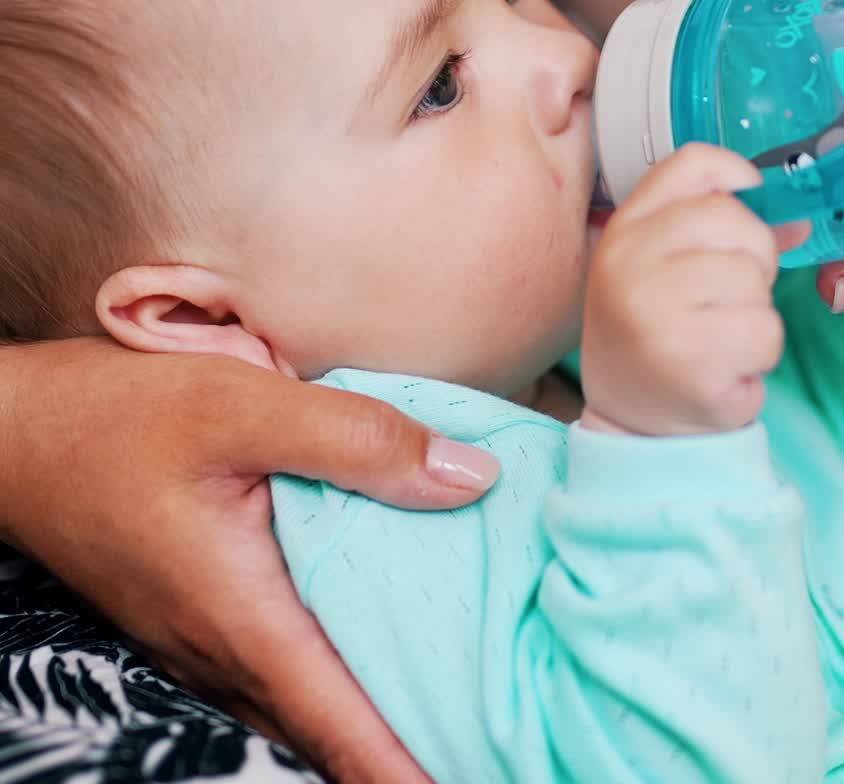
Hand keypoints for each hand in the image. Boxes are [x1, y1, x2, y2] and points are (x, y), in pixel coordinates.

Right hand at [0, 338, 500, 783]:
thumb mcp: (244, 405)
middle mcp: (221, 649)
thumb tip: (470, 478)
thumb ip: (357, 440)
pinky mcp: (199, 611)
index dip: (407, 764)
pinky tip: (378, 631)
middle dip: (405, 742)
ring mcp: (204, 638)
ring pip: (303, 698)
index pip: (342, 724)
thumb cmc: (121, 418)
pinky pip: (279, 662)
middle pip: (330, 724)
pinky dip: (335, 666)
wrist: (22, 432)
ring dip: (371, 710)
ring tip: (452, 697)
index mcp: (241, 616)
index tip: (474, 776)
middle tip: (489, 732)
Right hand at [580, 143, 806, 435]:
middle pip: (739, 223)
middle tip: (726, 299)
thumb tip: (799, 220)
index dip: (737, 177)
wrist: (633, 425)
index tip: (752, 207)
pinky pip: (765, 335)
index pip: (692, 164)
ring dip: (757, 316)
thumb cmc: (658, 334)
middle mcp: (631, 264)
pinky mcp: (692, 365)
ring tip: (719, 339)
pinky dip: (758, 357)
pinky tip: (724, 370)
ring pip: (758, 284)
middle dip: (755, 262)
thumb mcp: (665, 266)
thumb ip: (723, 228)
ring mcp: (657, 314)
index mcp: (625, 230)